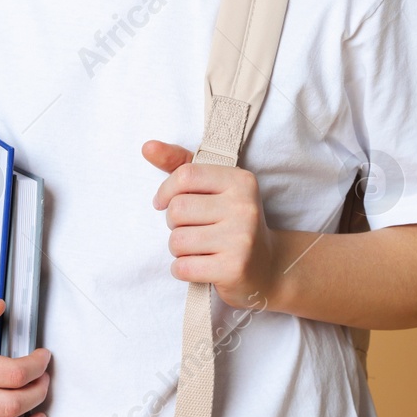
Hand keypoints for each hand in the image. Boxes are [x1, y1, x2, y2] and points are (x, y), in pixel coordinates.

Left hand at [143, 139, 279, 310]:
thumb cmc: (230, 222)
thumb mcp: (213, 188)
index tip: (163, 203)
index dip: (165, 191)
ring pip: (177, 240)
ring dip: (178, 249)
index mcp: (240, 181)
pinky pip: (183, 267)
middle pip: (177, 209)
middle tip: (190, 229)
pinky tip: (199, 266)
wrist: (268, 266)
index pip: (185, 175)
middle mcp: (244, 206)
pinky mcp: (234, 268)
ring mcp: (241, 239)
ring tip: (197, 249)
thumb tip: (147, 147)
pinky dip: (181, 269)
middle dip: (173, 224)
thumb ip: (180, 164)